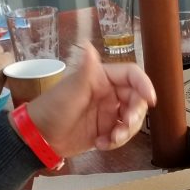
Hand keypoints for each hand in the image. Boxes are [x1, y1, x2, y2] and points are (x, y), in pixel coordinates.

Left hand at [25, 42, 155, 157]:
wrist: (38, 137)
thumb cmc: (53, 108)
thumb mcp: (71, 90)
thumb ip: (86, 70)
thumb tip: (89, 45)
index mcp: (102, 78)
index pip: (131, 76)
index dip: (144, 84)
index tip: (151, 100)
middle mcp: (108, 93)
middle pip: (136, 99)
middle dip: (135, 114)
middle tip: (125, 125)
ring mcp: (108, 113)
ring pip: (132, 119)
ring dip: (126, 131)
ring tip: (110, 139)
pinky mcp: (105, 130)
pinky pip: (121, 135)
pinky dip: (116, 141)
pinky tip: (100, 144)